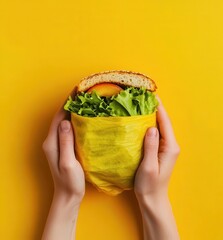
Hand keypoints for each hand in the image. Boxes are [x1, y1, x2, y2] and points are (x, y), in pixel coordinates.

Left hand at [42, 90, 84, 239]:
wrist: (68, 196)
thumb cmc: (70, 182)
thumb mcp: (68, 162)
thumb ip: (66, 142)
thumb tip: (66, 121)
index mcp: (52, 142)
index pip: (59, 116)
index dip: (68, 102)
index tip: (78, 90)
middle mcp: (52, 141)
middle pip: (61, 116)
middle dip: (72, 103)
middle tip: (86, 92)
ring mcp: (58, 144)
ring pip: (66, 122)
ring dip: (75, 111)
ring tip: (88, 102)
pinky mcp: (65, 147)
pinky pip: (70, 129)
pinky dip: (77, 120)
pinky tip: (88, 119)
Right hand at [134, 96, 179, 239]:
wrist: (152, 199)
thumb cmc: (149, 186)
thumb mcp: (148, 166)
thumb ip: (150, 147)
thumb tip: (151, 128)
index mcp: (170, 147)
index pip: (165, 122)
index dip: (158, 107)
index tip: (151, 94)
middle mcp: (171, 145)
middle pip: (163, 122)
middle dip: (154, 108)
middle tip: (143, 95)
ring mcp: (166, 148)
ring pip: (159, 127)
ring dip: (151, 115)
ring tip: (140, 103)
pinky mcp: (160, 151)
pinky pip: (155, 133)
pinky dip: (149, 124)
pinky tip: (139, 120)